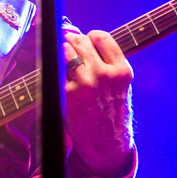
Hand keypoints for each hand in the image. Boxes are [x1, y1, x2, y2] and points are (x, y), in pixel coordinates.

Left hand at [63, 29, 134, 177]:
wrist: (107, 146)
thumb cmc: (111, 112)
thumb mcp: (118, 84)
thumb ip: (102, 60)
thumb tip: (72, 31)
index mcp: (121, 71)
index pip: (100, 36)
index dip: (90, 38)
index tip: (86, 45)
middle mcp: (104, 75)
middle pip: (80, 41)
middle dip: (72, 43)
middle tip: (71, 55)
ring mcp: (84, 84)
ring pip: (65, 51)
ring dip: (62, 55)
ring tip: (67, 68)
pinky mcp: (67, 94)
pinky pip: (55, 70)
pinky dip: (55, 71)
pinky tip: (61, 80)